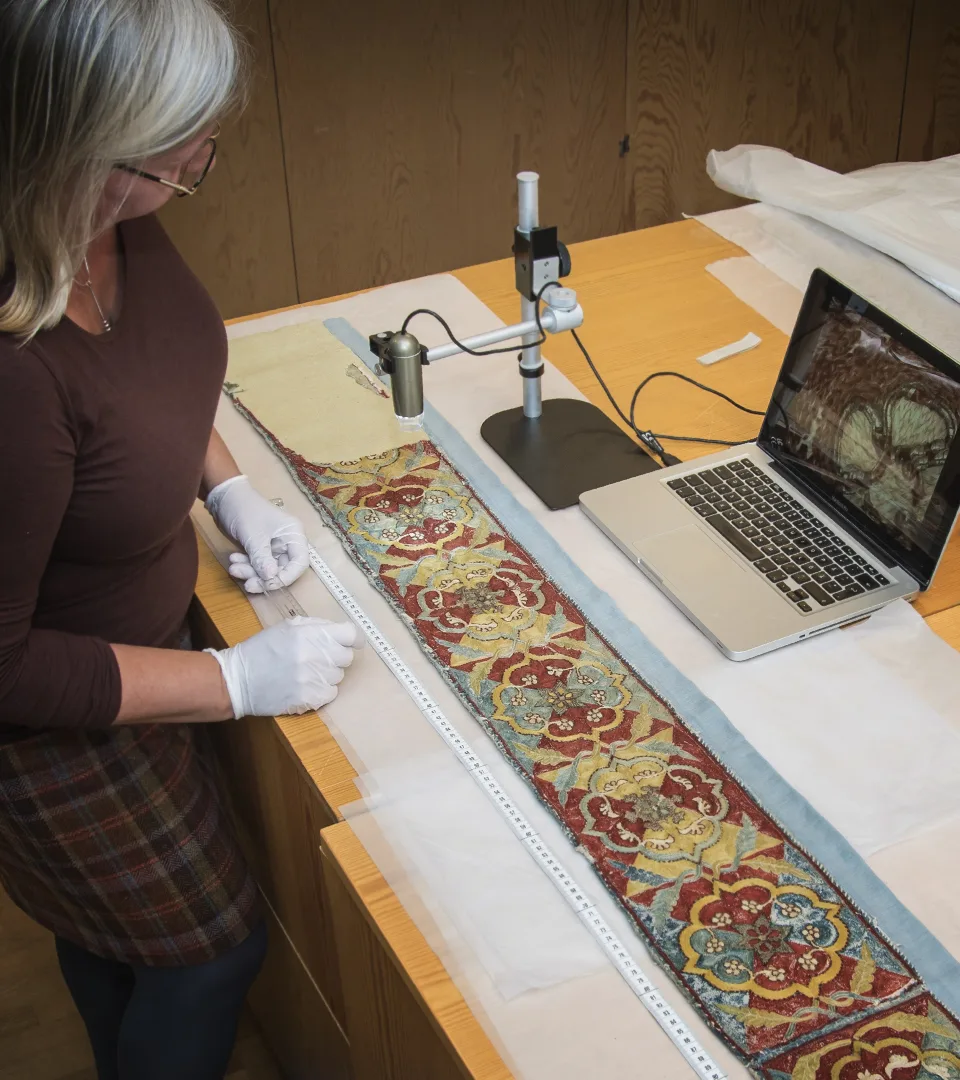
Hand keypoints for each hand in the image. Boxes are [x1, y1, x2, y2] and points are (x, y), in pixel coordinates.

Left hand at [206, 475, 307, 592]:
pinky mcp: (259, 548)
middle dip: (263, 578)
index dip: (287, 576)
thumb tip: (271, 578)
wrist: (223, 497)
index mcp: (293, 534)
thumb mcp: (253, 535)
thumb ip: (262, 558)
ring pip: (267, 569)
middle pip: (282, 569)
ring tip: (233, 567)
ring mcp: (272, 546)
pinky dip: (245, 565)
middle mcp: (286, 542)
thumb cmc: (244, 509)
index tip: (269, 584)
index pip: (300, 562)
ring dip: (250, 572)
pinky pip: (256, 564)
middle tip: (247, 583)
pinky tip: (233, 560)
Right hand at [206, 616, 359, 717]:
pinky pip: (331, 694)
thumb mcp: (287, 627)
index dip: (353, 639)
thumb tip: (341, 632)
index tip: (351, 642)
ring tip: (305, 672)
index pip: (351, 634)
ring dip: (327, 674)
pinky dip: (321, 691)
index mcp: (311, 634)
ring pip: (339, 677)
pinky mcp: (310, 699)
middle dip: (336, 657)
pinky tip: (304, 686)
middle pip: (347, 657)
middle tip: (318, 658)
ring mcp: (314, 679)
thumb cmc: (262, 650)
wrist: (238, 680)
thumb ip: (316, 626)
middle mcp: (315, 655)